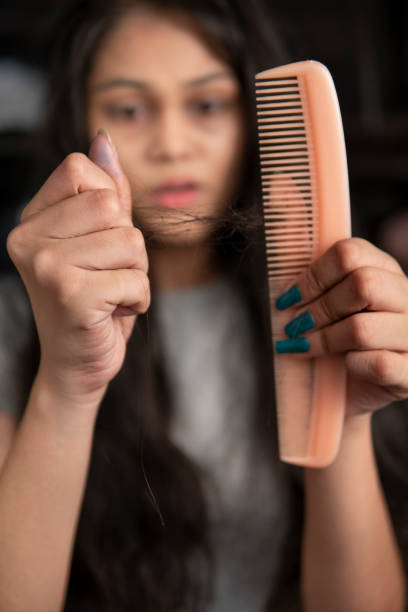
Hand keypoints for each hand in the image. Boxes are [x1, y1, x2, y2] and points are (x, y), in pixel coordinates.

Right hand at [7, 130, 149, 404]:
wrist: (77, 364)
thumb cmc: (94, 301)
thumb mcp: (100, 240)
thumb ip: (104, 191)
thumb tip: (103, 140)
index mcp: (31, 220)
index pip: (82, 170)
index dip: (109, 206)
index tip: (96, 244)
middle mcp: (27, 239)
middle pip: (110, 205)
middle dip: (128, 245)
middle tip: (107, 275)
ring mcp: (45, 266)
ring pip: (130, 242)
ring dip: (136, 274)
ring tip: (110, 294)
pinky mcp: (70, 294)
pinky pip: (136, 278)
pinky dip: (138, 299)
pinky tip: (113, 314)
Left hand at [275, 238, 407, 416]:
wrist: (351, 396)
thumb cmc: (335, 346)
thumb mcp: (327, 310)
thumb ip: (315, 291)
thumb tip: (286, 293)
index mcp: (385, 272)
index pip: (351, 253)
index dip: (314, 275)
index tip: (289, 298)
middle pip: (364, 283)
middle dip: (319, 308)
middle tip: (293, 326)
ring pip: (364, 327)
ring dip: (323, 339)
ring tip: (301, 347)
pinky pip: (380, 364)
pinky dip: (353, 365)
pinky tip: (342, 367)